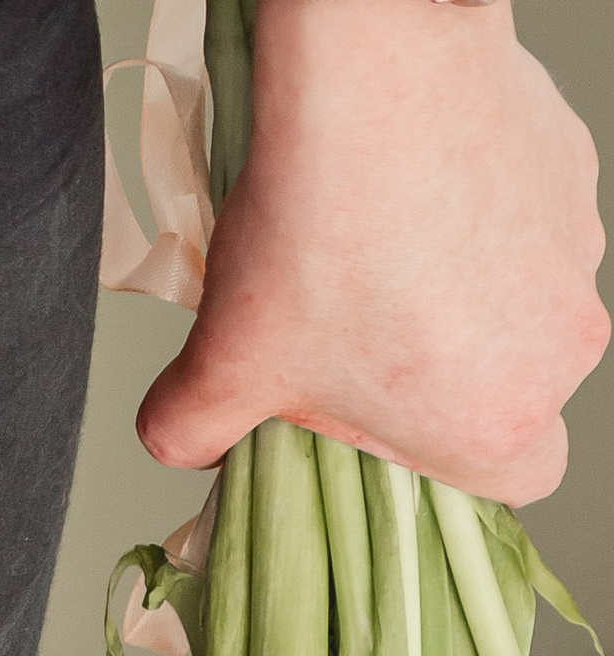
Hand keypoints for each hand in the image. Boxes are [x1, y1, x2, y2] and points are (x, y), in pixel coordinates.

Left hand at [138, 0, 608, 503]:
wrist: (367, 69)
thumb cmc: (316, 230)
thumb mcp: (220, 367)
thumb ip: (192, 431)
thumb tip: (182, 438)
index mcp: (497, 423)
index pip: (507, 485)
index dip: (443, 467)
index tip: (387, 437)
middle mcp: (563, 344)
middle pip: (506, 389)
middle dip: (436, 376)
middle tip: (349, 338)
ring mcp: (577, 250)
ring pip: (518, 299)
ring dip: (457, 292)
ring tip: (364, 253)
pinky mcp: (569, 167)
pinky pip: (523, 216)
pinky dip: (471, 214)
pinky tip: (399, 191)